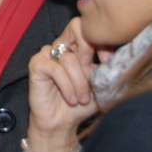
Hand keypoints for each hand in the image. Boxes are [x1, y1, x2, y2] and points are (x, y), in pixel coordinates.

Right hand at [26, 18, 99, 151]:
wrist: (61, 123)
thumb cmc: (80, 104)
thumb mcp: (99, 85)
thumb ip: (105, 69)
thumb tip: (114, 57)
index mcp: (77, 46)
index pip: (88, 28)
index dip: (101, 41)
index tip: (108, 60)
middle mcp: (62, 46)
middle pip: (75, 28)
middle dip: (89, 49)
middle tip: (93, 75)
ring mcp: (48, 54)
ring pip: (69, 57)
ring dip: (79, 82)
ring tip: (82, 99)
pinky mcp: (37, 65)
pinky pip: (55, 69)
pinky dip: (67, 86)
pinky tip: (71, 99)